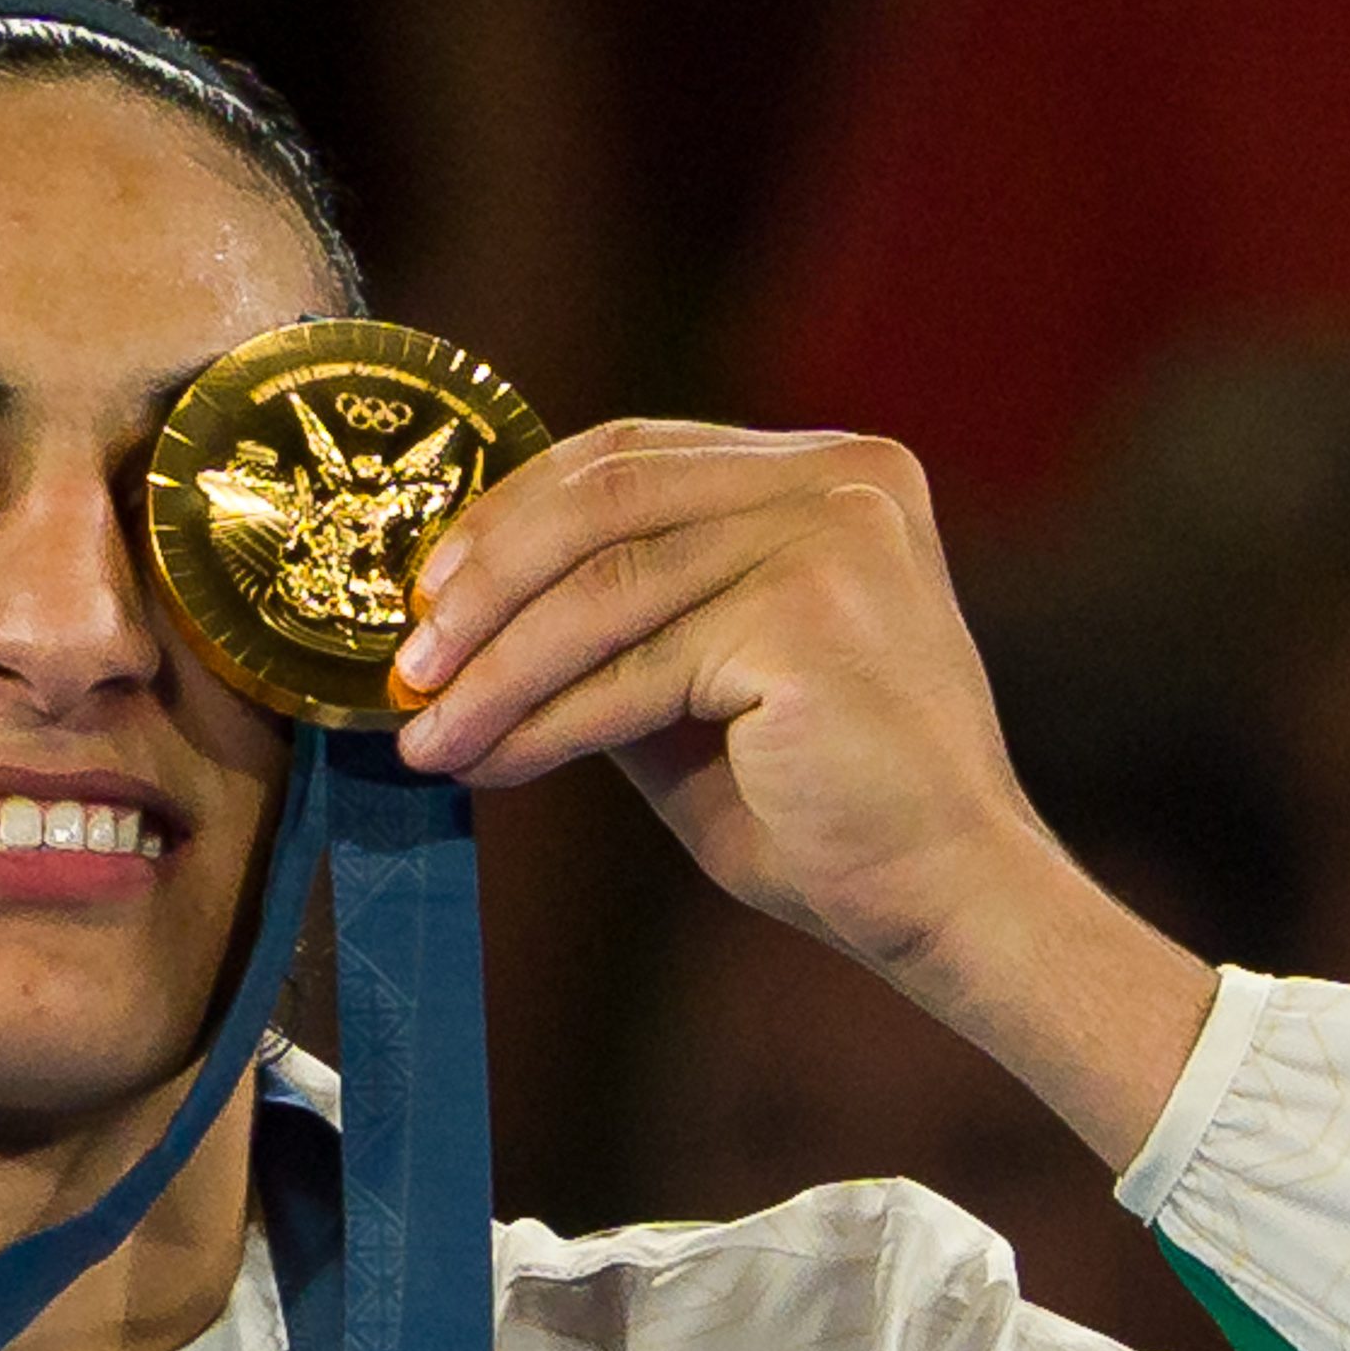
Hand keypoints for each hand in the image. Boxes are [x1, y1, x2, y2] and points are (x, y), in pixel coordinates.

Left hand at [388, 418, 1214, 1169]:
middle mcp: (842, 477)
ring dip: (495, 669)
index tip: (426, 594)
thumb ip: (617, 627)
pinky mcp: (810, 613)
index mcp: (830, 472)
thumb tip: (463, 616)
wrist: (944, 898)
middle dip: (484, 583)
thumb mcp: (697, 691)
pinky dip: (545, 719)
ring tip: (425, 736)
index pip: (632, 453)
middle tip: (406, 666)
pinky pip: (635, 663)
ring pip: (604, 585)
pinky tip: (491, 764)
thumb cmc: (825, 810)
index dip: (511, 515)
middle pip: (605, 495)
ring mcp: (833, 533)